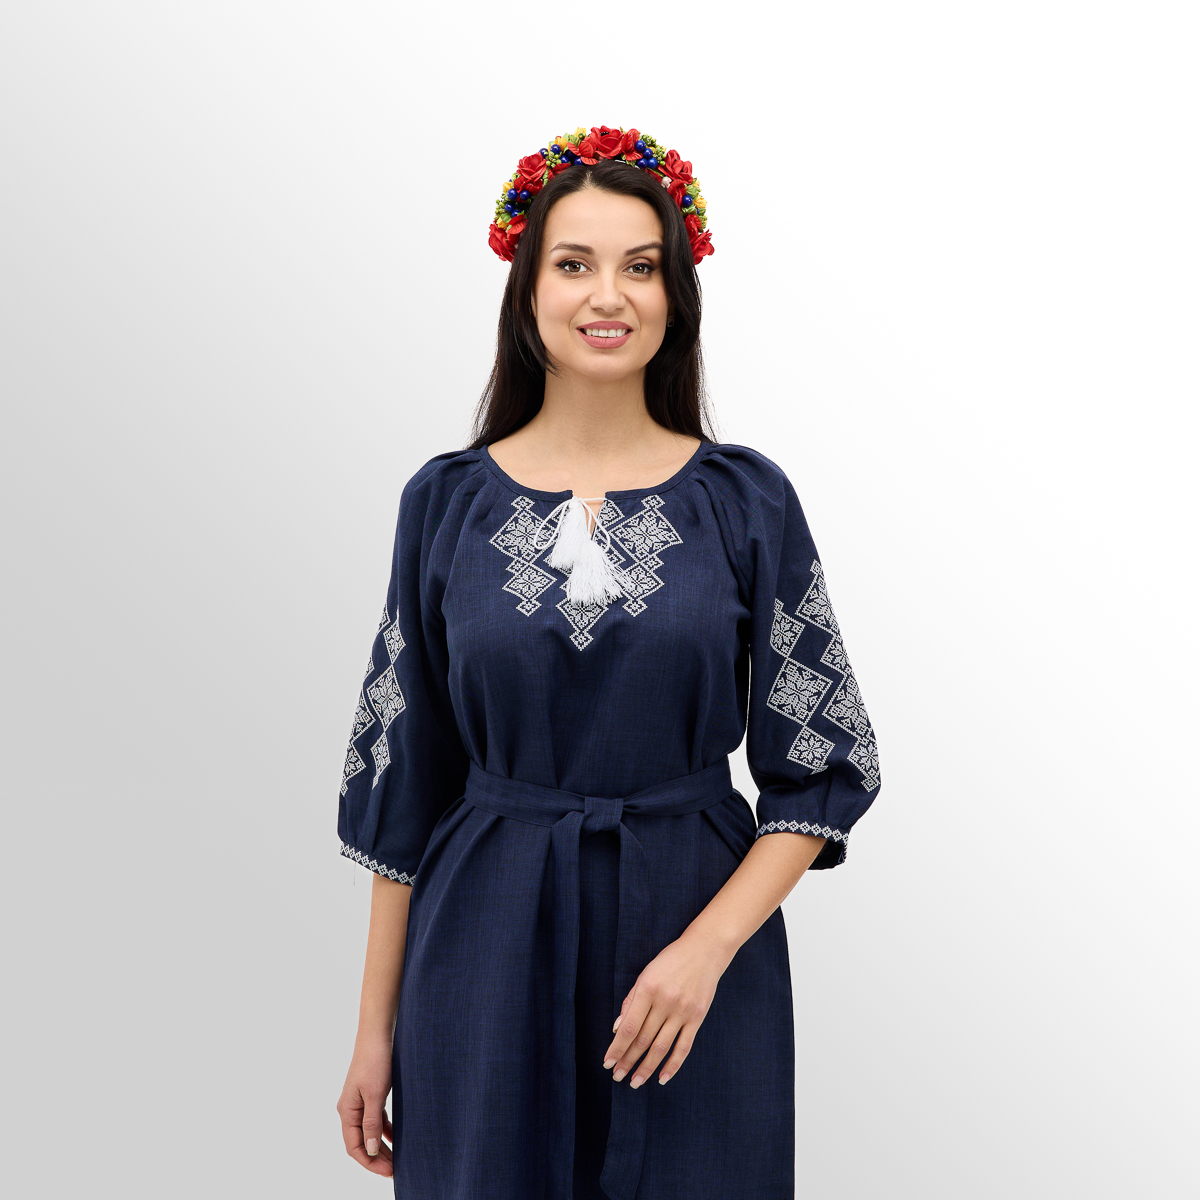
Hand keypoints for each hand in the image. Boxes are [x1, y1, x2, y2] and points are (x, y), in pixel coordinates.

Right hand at [337, 1035, 394, 1175]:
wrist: (378, 1032)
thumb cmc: (375, 1060)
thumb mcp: (375, 1094)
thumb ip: (372, 1123)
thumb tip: (370, 1150)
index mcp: (347, 1111)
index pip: (354, 1147)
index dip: (370, 1162)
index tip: (388, 1171)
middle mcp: (350, 1109)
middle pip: (361, 1142)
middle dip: (377, 1158)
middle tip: (396, 1170)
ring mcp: (360, 1101)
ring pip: (370, 1132)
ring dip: (382, 1146)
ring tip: (398, 1158)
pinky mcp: (371, 1093)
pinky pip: (376, 1119)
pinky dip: (385, 1130)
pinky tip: (397, 1137)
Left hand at [602, 931, 731, 1088]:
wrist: (705, 950)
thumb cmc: (670, 961)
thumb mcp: (646, 974)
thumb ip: (631, 1001)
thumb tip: (617, 1030)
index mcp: (648, 988)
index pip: (628, 1027)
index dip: (616, 1048)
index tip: (607, 1063)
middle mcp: (665, 1001)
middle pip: (643, 1040)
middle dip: (627, 1061)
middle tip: (617, 1076)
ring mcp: (683, 1011)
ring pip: (661, 1048)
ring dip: (646, 1068)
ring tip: (634, 1082)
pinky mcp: (697, 1017)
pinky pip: (684, 1047)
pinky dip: (672, 1066)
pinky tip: (661, 1078)